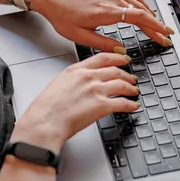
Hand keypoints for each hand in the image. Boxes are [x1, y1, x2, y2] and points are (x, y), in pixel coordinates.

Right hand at [12, 52, 139, 151]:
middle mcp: (87, 77)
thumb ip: (72, 82)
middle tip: (131, 78)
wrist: (45, 122)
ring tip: (133, 92)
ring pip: (122, 85)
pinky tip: (132, 106)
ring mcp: (96, 90)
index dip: (116, 58)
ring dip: (130, 89)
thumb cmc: (46, 109)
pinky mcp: (102, 105)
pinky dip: (130, 105)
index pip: (101, 58)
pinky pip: (122, 103)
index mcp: (75, 70)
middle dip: (126, 75)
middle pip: (115, 71)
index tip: (122, 59)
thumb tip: (80, 86)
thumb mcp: (58, 85)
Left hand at [25, 0, 173, 53]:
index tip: (164, 38)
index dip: (155, 29)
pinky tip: (145, 11)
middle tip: (166, 37)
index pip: (139, 19)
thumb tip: (120, 51)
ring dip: (151, 15)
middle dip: (157, 25)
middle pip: (143, 11)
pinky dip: (141, 4)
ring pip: (138, 2)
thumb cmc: (60, 14)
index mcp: (106, 11)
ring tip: (159, 27)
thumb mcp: (79, 36)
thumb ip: (102, 44)